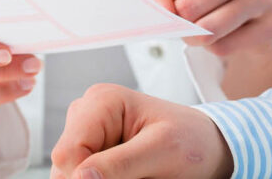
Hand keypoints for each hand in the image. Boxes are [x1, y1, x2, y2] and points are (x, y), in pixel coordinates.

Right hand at [50, 84, 233, 178]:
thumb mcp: (162, 151)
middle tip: (137, 177)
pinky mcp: (92, 153)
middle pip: (65, 167)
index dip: (83, 178)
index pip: (68, 152)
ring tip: (137, 175)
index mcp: (102, 101)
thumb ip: (121, 163)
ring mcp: (88, 135)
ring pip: (71, 177)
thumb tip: (80, 178)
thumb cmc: (190, 140)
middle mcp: (87, 114)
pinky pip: (83, 178)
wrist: (205, 147)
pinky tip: (131, 177)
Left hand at [146, 0, 271, 57]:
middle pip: (193, 4)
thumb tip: (154, 7)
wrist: (254, 10)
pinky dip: (213, 46)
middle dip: (179, 17)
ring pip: (208, 29)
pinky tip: (224, 33)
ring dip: (193, 36)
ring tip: (198, 27)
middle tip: (183, 15)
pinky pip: (224, 46)